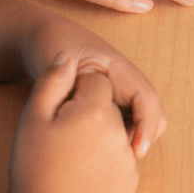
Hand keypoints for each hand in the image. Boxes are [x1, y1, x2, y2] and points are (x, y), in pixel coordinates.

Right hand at [10, 54, 138, 192]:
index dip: (74, 93)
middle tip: (61, 139)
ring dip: (99, 136)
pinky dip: (105, 160)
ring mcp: (129, 159)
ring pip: (115, 132)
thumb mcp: (32, 117)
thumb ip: (52, 80)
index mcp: (97, 110)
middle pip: (108, 107)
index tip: (59, 114)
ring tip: (70, 159)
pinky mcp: (131, 182)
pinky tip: (81, 173)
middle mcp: (120, 131)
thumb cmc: (34, 168)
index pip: (95, 82)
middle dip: (89, 114)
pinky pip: (120, 158)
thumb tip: (67, 55)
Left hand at [19, 12, 167, 157]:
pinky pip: (122, 128)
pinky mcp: (108, 106)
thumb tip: (82, 120)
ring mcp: (118, 94)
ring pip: (139, 125)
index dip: (146, 126)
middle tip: (112, 155)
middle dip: (140, 138)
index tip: (135, 153)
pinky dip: (114, 140)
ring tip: (97, 151)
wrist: (42, 37)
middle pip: (152, 116)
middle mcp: (125, 83)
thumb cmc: (51, 45)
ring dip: (126, 140)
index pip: (147, 99)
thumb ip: (71, 91)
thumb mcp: (60, 66)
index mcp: (120, 69)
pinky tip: (90, 146)